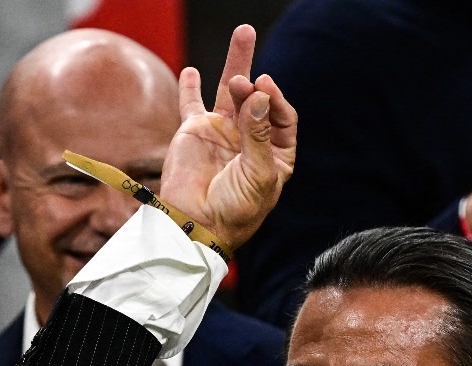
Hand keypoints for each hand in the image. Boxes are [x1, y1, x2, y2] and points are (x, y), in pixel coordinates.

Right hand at [160, 25, 296, 250]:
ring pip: (231, 91)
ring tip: (244, 32)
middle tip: (251, 75)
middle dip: (257, 80)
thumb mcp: (258, 175)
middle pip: (259, 99)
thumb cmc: (235, 210)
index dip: (276, 102)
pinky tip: (191, 71)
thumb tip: (261, 95)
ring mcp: (222, 134)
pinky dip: (190, 86)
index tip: (266, 92)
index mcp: (274, 155)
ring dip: (237, 64)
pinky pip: (192, 104)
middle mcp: (250, 140)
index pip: (282, 117)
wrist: (197, 226)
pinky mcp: (195, 133)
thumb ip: (258, 135)